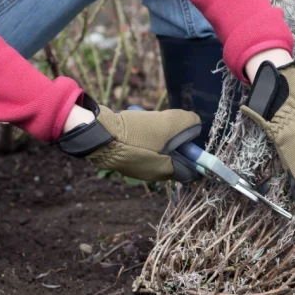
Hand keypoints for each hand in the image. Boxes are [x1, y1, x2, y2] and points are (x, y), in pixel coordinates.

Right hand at [56, 96, 200, 181]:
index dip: (195, 154)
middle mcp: (152, 174)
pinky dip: (141, 134)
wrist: (98, 134)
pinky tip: (135, 122)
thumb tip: (195, 123)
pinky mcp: (123, 158)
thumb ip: (189, 123)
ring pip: (156, 149)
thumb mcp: (171, 123)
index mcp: (166, 171)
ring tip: (149, 121)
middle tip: (169, 124)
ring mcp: (136, 167)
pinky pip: (140, 146)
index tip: (192, 139)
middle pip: (173, 157)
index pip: (191, 171)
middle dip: (175, 140)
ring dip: (157, 134)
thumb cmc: (138, 133)